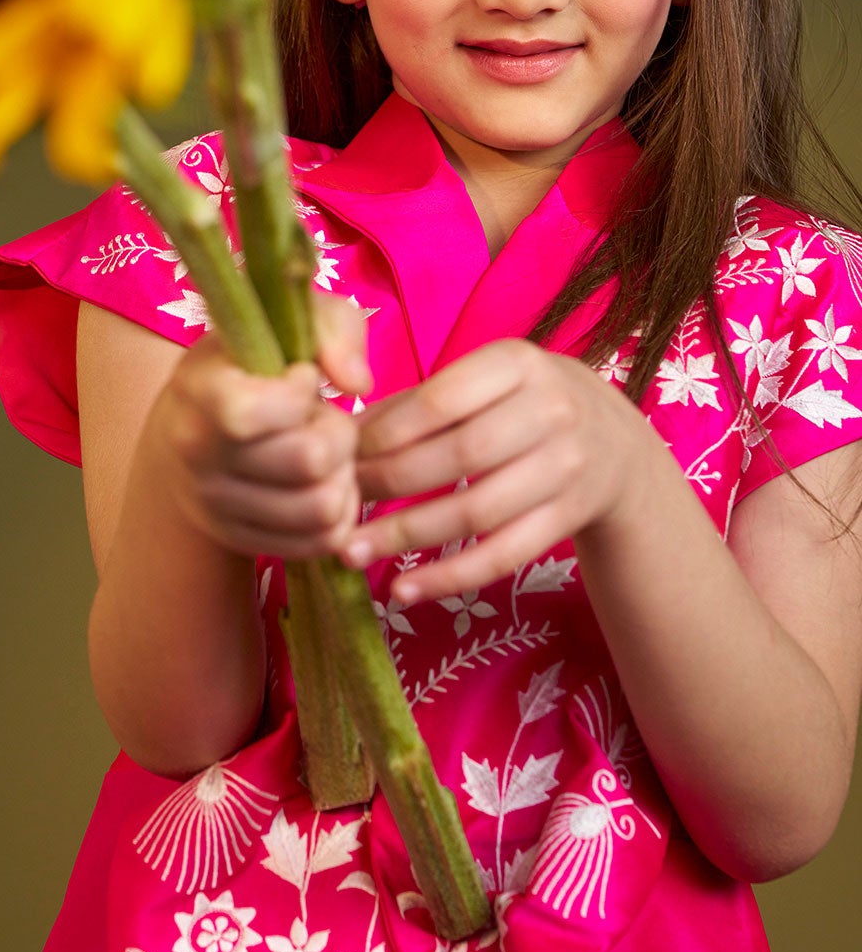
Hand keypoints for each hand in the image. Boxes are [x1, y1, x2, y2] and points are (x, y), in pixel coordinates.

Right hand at [156, 292, 372, 562]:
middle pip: (308, 460)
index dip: (297, 393)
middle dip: (338, 434)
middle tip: (324, 418)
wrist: (191, 431)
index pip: (249, 412)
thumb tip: (357, 383)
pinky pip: (322, 541)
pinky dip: (340, 513)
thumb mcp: (285, 322)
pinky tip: (325, 483)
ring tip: (327, 453)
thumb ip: (332, 329)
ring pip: (322, 507)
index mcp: (200, 392)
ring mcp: (217, 506)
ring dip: (343, 477)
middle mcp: (199, 455)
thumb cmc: (249, 365)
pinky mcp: (243, 541)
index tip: (300, 378)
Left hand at [345, 339, 648, 602]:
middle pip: (458, 457)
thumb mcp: (483, 381)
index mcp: (519, 362)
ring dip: (407, 536)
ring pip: (477, 512)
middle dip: (388, 484)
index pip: (442, 400)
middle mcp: (551, 411)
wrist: (612, 442)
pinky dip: (448, 577)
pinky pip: (503, 555)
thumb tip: (340, 432)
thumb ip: (416, 403)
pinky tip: (402, 589)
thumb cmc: (519, 403)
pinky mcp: (569, 518)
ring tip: (351, 552)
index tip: (343, 457)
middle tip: (339, 504)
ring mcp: (566, 468)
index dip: (385, 433)